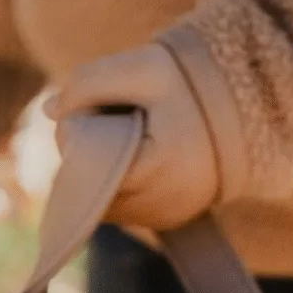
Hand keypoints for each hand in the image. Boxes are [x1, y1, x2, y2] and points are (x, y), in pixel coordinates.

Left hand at [46, 45, 219, 230]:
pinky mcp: (165, 224)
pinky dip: (122, 184)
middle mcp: (154, 206)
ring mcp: (159, 219)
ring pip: (102, 201)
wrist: (243, 111)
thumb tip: (49, 111)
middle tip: (119, 120)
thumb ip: (89, 83)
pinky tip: (141, 159)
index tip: (102, 107)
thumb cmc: (191, 87)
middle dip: (91, 152)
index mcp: (150, 170)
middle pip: (89, 185)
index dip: (79, 132)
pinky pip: (123, 208)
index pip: (83, 162)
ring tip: (134, 139)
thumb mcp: (142, 69)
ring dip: (104, 171)